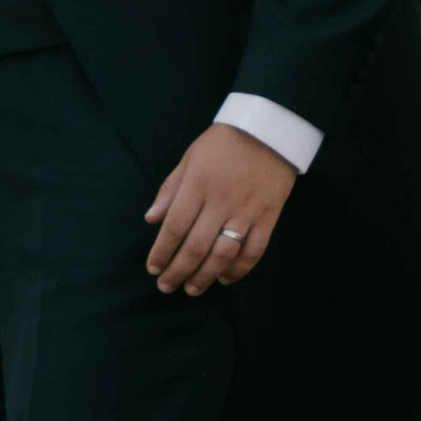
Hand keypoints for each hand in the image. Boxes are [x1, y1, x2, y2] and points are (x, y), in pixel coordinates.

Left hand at [146, 121, 296, 297]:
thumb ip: (170, 189)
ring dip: (205, 276)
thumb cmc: (223, 142)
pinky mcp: (269, 217)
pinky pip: (254, 251)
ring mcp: (247, 211)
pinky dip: (239, 270)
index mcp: (198, 184)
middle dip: (178, 271)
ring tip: (192, 289)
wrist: (269, 130)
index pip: (175, 226)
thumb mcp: (190, 157)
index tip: (152, 268)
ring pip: (224, 254)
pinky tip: (224, 278)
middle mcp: (221, 201)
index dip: (162, 251)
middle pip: (196, 246)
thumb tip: (151, 219)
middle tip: (166, 286)